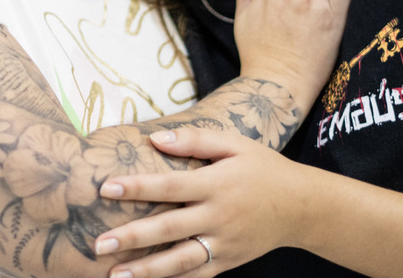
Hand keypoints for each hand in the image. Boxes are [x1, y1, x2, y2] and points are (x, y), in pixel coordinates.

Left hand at [95, 128, 307, 276]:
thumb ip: (194, 140)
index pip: (170, 186)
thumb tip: (155, 138)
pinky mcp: (228, 262)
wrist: (302, 207)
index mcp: (216, 184)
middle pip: (169, 228)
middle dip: (133, 237)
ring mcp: (224, 244)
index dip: (138, 188)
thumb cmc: (262, 168)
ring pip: (180, 261)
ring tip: (115, 275)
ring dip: (146, 271)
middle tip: (100, 244)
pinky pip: (197, 275)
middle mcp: (218, 217)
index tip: (106, 188)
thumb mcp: (234, 144)